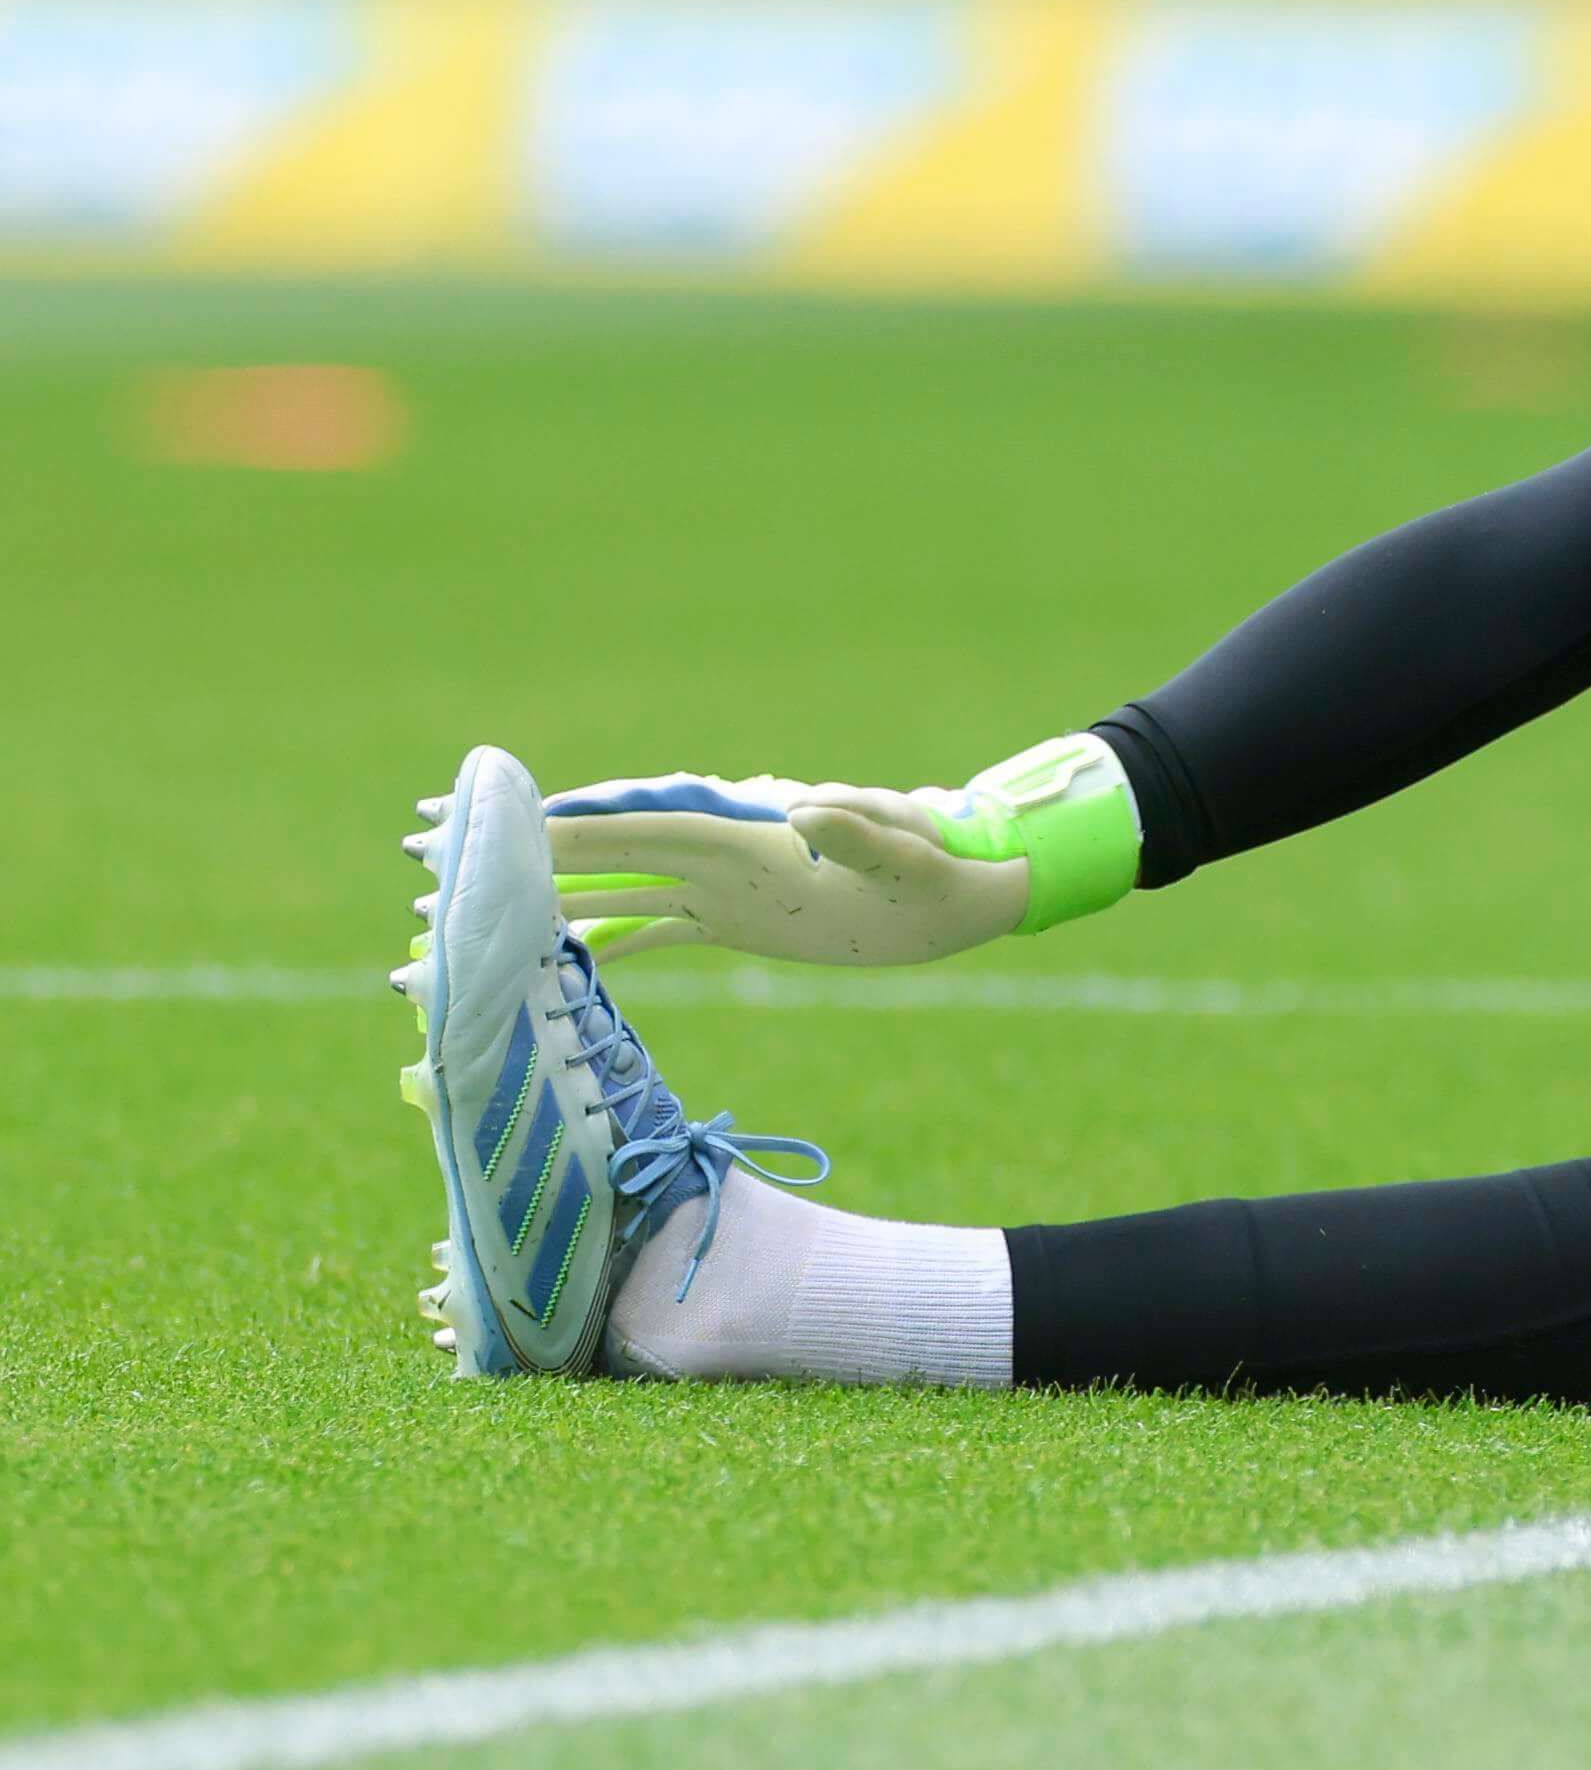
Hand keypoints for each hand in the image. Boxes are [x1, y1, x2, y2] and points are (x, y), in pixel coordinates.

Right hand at [408, 734, 1143, 965]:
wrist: (973, 884)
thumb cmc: (948, 868)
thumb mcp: (913, 855)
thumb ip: (863, 832)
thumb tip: (804, 812)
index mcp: (755, 832)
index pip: (649, 822)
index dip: (579, 821)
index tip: (507, 821)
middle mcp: (728, 851)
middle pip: (613, 847)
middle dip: (531, 851)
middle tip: (439, 857)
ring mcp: (728, 884)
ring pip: (621, 887)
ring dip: (552, 897)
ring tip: (477, 913)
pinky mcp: (741, 916)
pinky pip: (656, 926)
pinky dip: (605, 937)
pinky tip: (558, 957)